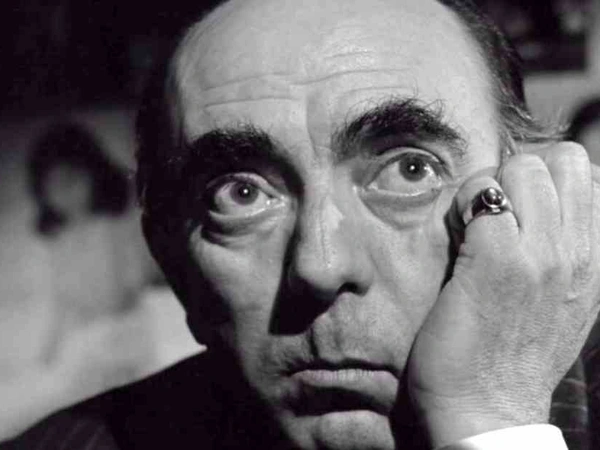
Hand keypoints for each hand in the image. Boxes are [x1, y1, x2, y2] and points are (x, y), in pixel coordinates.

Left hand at [407, 142, 599, 447]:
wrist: (486, 410)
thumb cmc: (511, 358)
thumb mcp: (562, 305)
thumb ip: (562, 256)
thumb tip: (539, 212)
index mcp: (595, 262)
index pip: (591, 176)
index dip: (547, 180)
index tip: (518, 210)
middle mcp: (577, 253)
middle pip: (561, 159)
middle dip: (519, 174)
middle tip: (493, 213)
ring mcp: (540, 254)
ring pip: (523, 167)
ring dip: (488, 187)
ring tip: (472, 225)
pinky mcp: (495, 259)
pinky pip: (481, 193)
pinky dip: (462, 203)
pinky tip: (455, 235)